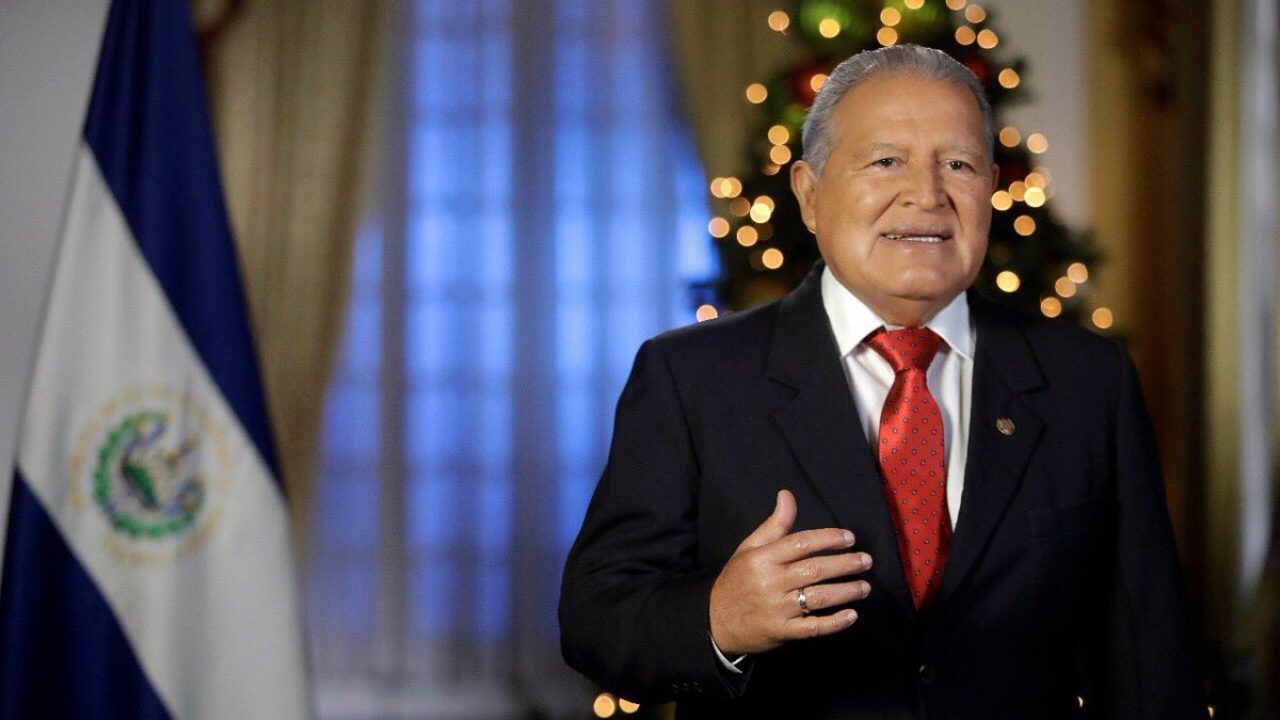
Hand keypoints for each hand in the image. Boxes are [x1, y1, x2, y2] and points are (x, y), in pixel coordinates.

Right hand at [708, 490, 872, 655]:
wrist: (716, 621)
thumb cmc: (737, 579)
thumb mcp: (749, 548)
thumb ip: (774, 524)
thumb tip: (787, 495)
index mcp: (763, 558)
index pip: (801, 543)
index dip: (828, 538)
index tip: (849, 537)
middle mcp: (771, 582)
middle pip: (815, 570)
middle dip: (845, 564)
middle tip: (866, 561)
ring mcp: (777, 609)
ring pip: (818, 598)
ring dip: (846, 592)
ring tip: (865, 586)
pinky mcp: (782, 632)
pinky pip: (813, 628)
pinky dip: (834, 622)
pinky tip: (851, 615)